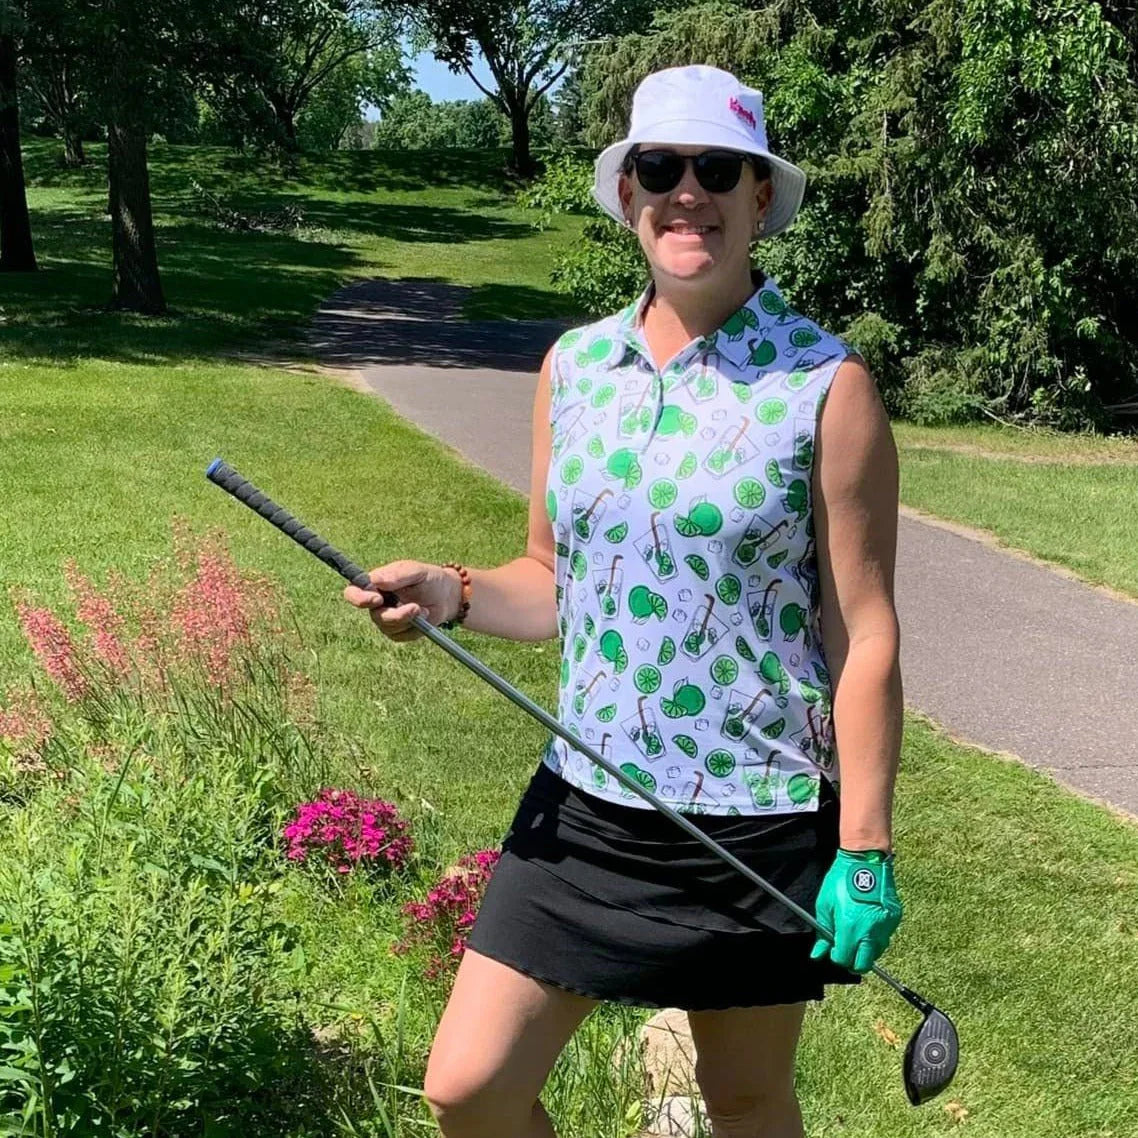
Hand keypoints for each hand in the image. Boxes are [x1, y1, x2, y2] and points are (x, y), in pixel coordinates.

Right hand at [343, 560, 460, 642]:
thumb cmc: (428, 578)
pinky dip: (415, 627)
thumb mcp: (416, 571)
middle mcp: (376, 603)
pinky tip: (424, 616)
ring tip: (424, 609)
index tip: (377, 599)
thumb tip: (377, 580)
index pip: (353, 592)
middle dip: (395, 615)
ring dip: (409, 619)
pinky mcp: (398, 632)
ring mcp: (386, 619)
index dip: (359, 598)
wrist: (446, 595)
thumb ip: (398, 575)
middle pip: (374, 615)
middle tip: (415, 608)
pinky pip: (401, 635)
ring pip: (389, 627)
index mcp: (374, 584)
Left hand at [809, 849, 901, 973]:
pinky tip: (868, 922)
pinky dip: (876, 935)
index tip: (834, 948)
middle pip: (863, 964)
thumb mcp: (825, 904)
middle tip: (846, 949)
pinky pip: (885, 937)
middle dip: (853, 961)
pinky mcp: (894, 919)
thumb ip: (823, 932)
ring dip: (866, 949)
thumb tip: (818, 953)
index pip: (844, 959)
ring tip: (857, 932)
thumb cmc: (842, 879)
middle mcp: (870, 931)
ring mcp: (885, 926)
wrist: (865, 859)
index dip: (837, 956)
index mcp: (850, 927)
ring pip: (876, 952)